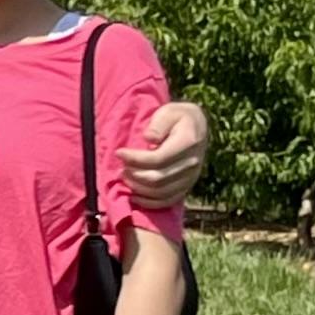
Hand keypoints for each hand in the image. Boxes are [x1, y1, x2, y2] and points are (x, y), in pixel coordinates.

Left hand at [117, 98, 209, 212]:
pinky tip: (134, 196)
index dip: (135, 159)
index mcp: (188, 143)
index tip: (119, 153)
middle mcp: (192, 163)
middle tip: (121, 166)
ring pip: (160, 192)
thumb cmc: (177, 117)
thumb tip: (149, 139)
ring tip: (125, 176)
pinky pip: (168, 201)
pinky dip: (149, 202)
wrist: (195, 126)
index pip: (158, 159)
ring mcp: (191, 177)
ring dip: (138, 187)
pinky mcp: (187, 187)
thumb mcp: (168, 111)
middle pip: (158, 178)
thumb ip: (158, 124)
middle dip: (134, 174)